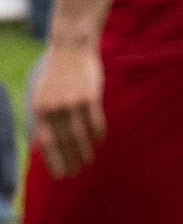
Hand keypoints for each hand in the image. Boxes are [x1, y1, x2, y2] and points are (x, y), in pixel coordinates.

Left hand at [33, 39, 106, 177]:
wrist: (71, 48)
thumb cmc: (59, 73)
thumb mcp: (44, 94)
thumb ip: (45, 115)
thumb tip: (46, 139)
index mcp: (40, 109)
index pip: (45, 142)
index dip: (53, 160)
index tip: (60, 175)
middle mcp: (53, 108)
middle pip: (62, 142)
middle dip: (69, 160)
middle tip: (76, 174)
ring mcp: (71, 102)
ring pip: (78, 135)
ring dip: (84, 151)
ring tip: (88, 162)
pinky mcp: (89, 96)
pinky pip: (95, 121)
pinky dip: (98, 133)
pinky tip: (100, 140)